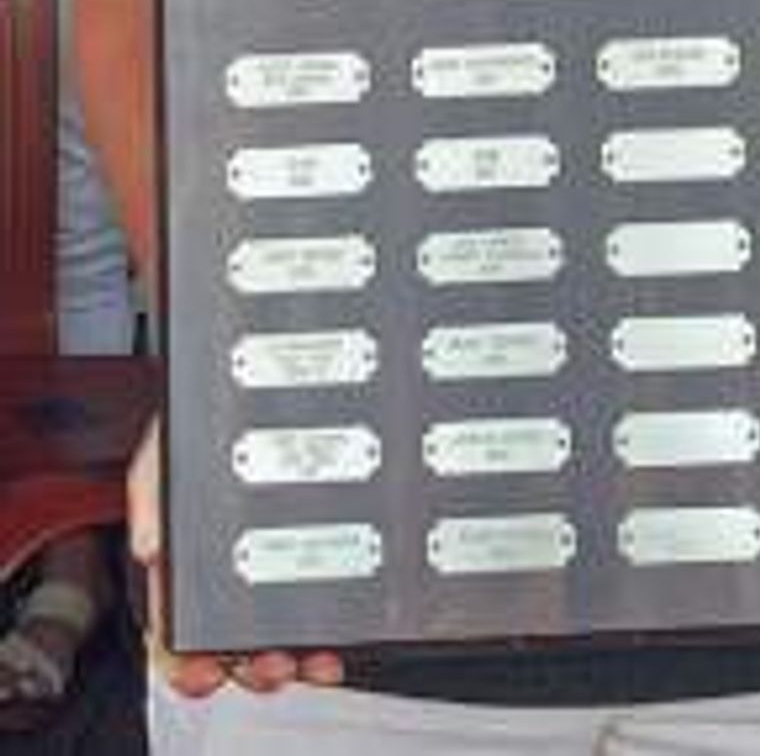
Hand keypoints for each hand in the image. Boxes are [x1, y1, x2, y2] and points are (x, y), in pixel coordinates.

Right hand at [129, 422, 344, 696]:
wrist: (274, 361)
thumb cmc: (216, 396)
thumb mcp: (169, 437)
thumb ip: (151, 487)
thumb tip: (149, 544)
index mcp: (188, 549)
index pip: (175, 620)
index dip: (183, 657)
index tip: (202, 673)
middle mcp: (232, 559)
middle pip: (232, 637)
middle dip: (247, 665)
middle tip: (267, 668)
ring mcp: (279, 556)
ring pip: (280, 628)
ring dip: (289, 656)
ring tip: (302, 659)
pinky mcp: (325, 548)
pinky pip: (326, 604)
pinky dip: (331, 631)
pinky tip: (335, 641)